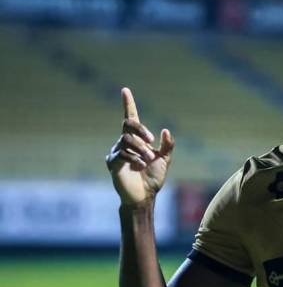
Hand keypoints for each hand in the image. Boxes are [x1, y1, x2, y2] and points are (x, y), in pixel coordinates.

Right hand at [105, 88, 174, 205]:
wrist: (145, 196)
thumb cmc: (153, 178)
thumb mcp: (165, 160)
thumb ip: (168, 146)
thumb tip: (165, 130)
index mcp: (137, 140)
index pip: (131, 118)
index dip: (128, 104)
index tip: (125, 90)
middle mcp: (124, 143)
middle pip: (128, 125)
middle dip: (141, 131)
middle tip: (151, 142)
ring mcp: (116, 152)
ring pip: (126, 139)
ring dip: (140, 148)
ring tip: (147, 160)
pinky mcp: (112, 163)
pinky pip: (121, 153)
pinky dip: (133, 157)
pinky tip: (138, 165)